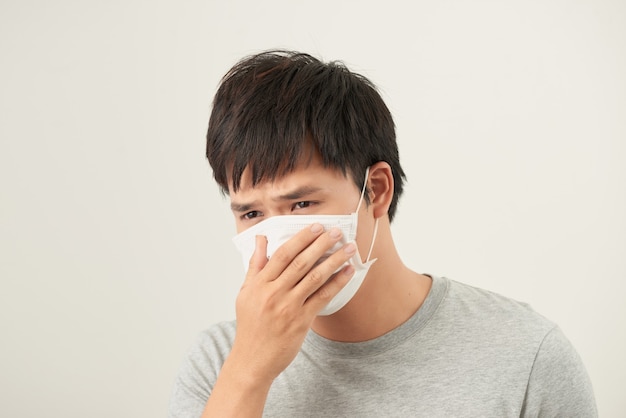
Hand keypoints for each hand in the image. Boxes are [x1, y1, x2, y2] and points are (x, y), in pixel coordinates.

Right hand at [229, 223, 355, 382]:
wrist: (253, 359)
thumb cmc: (250, 325)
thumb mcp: (246, 292)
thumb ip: (255, 264)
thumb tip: (260, 239)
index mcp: (259, 284)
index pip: (282, 254)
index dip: (301, 239)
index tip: (316, 227)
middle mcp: (273, 293)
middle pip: (301, 263)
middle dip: (321, 244)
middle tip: (337, 232)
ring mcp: (288, 307)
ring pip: (315, 277)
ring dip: (335, 260)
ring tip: (349, 248)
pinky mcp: (301, 321)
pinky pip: (323, 297)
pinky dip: (337, 282)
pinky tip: (348, 272)